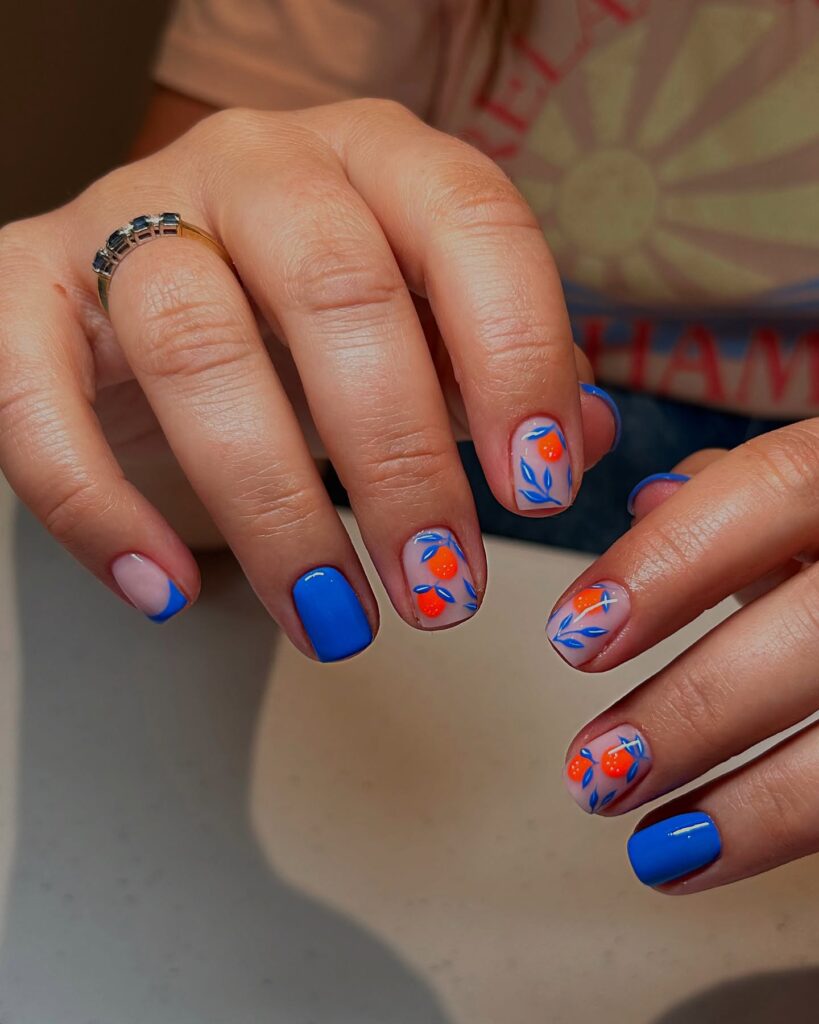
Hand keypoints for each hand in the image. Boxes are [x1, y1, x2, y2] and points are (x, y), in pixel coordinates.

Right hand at [0, 100, 617, 659]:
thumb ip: (497, 374)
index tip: (538, 491)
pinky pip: (38, 393)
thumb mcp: (417, 329)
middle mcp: (257, 165)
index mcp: (376, 158)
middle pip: (336, 290)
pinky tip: (165, 590)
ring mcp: (129, 217)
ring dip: (276, 507)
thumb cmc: (305, 318)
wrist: (147, 287)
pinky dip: (97, 505)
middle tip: (443, 592)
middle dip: (401, 460)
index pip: (471, 225)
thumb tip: (588, 438)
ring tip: (336, 621)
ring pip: (196, 343)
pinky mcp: (25, 288)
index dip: (518, 357)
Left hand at [551, 422, 818, 890]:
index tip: (575, 629)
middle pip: (817, 630)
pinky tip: (707, 849)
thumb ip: (737, 496)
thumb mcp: (817, 492)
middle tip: (597, 764)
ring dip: (744, 805)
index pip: (779, 486)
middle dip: (696, 707)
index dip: (669, 558)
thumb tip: (648, 501)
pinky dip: (783, 828)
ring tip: (651, 842)